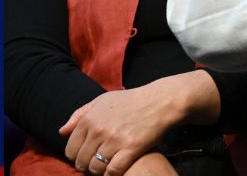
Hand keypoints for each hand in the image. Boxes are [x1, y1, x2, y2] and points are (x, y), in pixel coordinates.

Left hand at [61, 73, 215, 174]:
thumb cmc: (131, 100)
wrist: (161, 101)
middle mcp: (99, 130)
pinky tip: (117, 168)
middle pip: (81, 161)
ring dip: (100, 170)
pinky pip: (113, 171)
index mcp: (89, 119)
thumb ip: (80, 114)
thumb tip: (62, 132)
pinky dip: (112, 173)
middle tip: (98, 162)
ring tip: (107, 165)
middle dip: (88, 165)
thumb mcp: (103, 100)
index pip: (71, 149)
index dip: (77, 156)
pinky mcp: (131, 148)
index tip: (87, 155)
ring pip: (96, 168)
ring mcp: (115, 140)